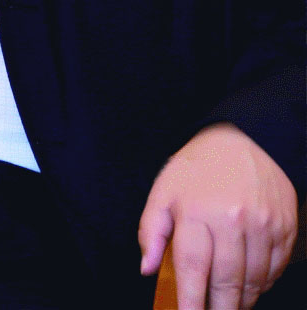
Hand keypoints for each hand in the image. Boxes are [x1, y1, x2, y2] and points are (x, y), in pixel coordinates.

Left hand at [138, 122, 297, 308]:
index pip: (191, 268)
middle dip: (218, 308)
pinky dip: (261, 284)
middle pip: (226, 281)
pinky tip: (248, 286)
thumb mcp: (164, 189)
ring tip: (228, 305)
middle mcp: (231, 219)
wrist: (245, 140)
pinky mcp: (285, 228)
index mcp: (196, 210)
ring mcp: (262, 225)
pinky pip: (274, 270)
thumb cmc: (198, 167)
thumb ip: (150, 229)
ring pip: (253, 281)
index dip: (189, 301)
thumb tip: (146, 268)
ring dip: (240, 300)